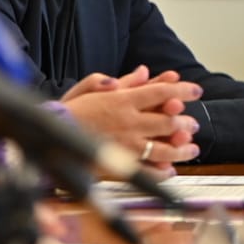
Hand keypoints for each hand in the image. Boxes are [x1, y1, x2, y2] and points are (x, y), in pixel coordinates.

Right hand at [61, 65, 201, 173]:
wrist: (48, 137)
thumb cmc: (66, 111)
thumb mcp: (88, 87)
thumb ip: (119, 80)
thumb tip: (143, 72)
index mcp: (122, 100)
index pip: (161, 92)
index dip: (182, 89)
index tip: (196, 90)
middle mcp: (129, 122)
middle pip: (170, 121)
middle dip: (186, 122)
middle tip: (191, 124)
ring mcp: (128, 145)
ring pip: (166, 149)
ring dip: (183, 148)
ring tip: (191, 148)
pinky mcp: (121, 165)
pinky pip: (150, 171)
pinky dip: (163, 171)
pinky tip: (170, 169)